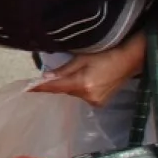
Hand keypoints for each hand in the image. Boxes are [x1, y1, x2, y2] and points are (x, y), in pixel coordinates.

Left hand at [29, 36, 151, 106]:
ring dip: (71, 84)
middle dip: (59, 82)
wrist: (131, 60)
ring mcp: (96, 102)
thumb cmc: (106, 54)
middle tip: (59, 70)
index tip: (26, 89)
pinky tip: (88, 78)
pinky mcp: (101, 102)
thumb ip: (63, 70)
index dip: (41, 88)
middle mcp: (88, 97)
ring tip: (82, 71)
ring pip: (73, 93)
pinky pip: (83, 95)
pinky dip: (80, 88)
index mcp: (83, 85)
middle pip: (64, 90)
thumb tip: (44, 78)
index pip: (55, 88)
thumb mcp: (82, 59)